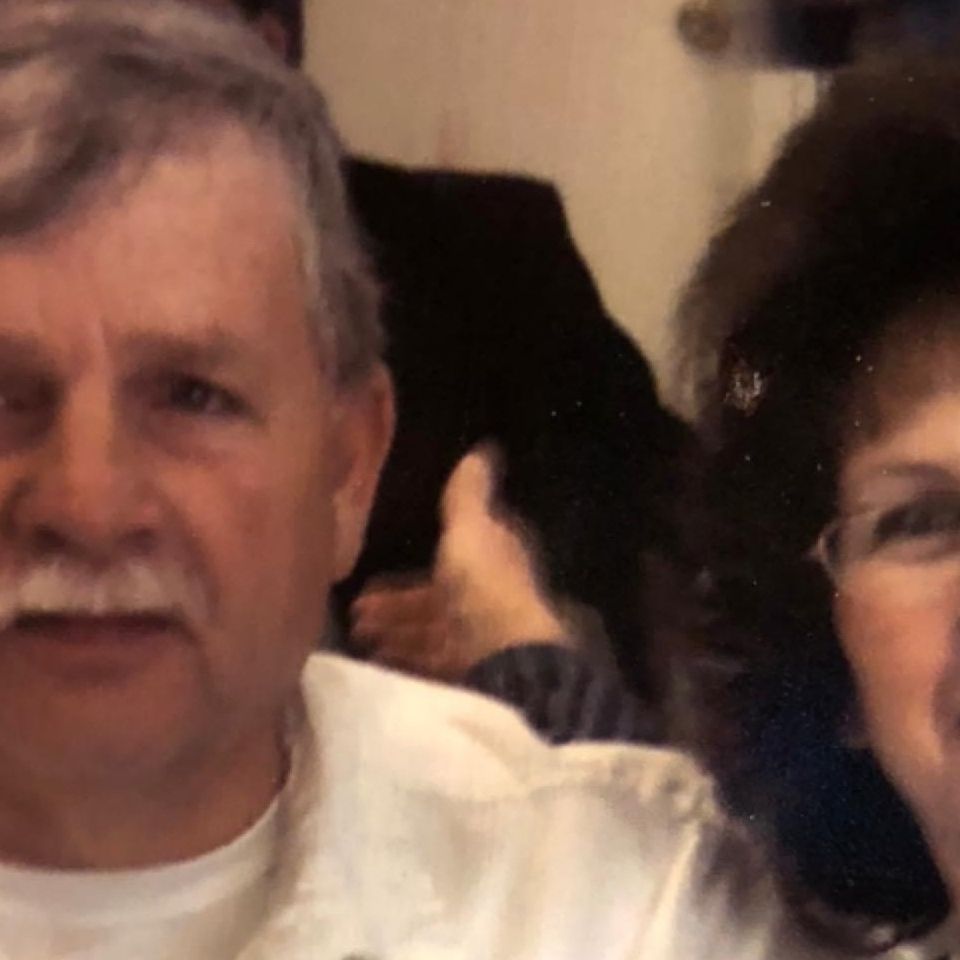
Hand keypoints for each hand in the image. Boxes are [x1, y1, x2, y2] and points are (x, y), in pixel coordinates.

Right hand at [351, 446, 567, 680]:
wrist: (504, 656)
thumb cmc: (483, 586)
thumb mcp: (470, 529)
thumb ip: (467, 496)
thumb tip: (480, 451)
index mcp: (488, 561)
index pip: (449, 561)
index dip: (411, 571)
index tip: (369, 580)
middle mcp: (484, 599)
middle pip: (434, 603)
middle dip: (394, 607)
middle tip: (354, 616)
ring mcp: (476, 639)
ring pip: (429, 634)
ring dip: (394, 634)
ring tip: (358, 639)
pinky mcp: (468, 671)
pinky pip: (430, 664)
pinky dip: (404, 661)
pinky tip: (377, 666)